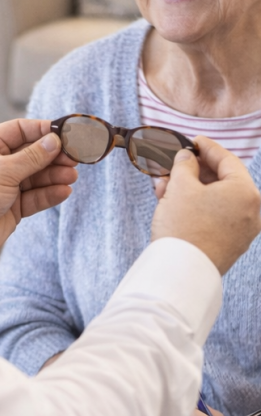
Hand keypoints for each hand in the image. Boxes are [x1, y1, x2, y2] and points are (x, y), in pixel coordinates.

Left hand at [0, 119, 76, 274]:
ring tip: (72, 176)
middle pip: (32, 153)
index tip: (64, 133)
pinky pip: (36, 196)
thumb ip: (32, 157)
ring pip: (37, 176)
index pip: (19, 130)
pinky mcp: (14, 206)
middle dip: (53, 156)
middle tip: (74, 157)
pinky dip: (50, 193)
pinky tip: (64, 191)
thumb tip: (54, 141)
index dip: (42, 130)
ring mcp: (7, 185)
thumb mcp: (4, 171)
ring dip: (55, 175)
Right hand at [152, 135, 260, 273]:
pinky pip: (216, 218)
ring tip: (164, 186)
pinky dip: (197, 208)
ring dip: (191, 190)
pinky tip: (173, 203)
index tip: (192, 141)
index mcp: (246, 192)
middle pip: (222, 181)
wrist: (180, 274)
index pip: (227, 160)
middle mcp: (252, 211)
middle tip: (174, 165)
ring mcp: (243, 231)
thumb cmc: (183, 227)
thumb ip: (185, 164)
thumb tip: (187, 157)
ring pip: (216, 200)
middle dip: (194, 172)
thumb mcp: (180, 186)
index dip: (206, 147)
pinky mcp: (231, 245)